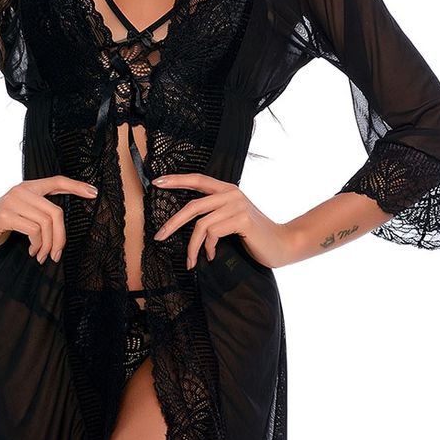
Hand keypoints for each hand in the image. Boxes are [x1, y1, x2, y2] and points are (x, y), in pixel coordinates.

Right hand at [0, 175, 98, 259]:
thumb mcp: (19, 215)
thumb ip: (37, 213)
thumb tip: (60, 228)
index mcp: (27, 188)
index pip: (57, 181)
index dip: (77, 187)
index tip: (94, 193)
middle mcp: (21, 190)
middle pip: (56, 212)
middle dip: (61, 237)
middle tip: (57, 254)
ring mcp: (13, 201)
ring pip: (46, 223)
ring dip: (48, 245)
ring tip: (41, 255)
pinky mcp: (5, 215)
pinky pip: (34, 230)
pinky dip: (37, 245)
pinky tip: (31, 252)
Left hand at [151, 172, 293, 269]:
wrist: (282, 244)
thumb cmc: (254, 235)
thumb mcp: (232, 218)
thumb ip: (214, 212)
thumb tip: (186, 220)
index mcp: (227, 189)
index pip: (198, 179)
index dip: (176, 180)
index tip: (157, 182)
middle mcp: (231, 193)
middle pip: (193, 205)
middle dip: (173, 222)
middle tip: (159, 236)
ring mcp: (237, 205)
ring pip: (202, 224)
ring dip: (192, 246)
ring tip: (191, 260)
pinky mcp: (242, 220)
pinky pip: (213, 234)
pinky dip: (208, 248)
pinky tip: (211, 256)